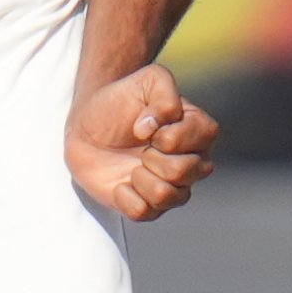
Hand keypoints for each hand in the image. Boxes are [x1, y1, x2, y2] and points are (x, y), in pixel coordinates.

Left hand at [67, 63, 215, 222]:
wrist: (87, 127)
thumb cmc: (120, 101)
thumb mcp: (146, 80)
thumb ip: (164, 91)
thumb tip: (155, 128)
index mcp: (198, 131)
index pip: (204, 138)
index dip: (169, 134)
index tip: (145, 124)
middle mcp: (193, 162)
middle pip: (185, 171)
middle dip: (152, 157)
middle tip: (139, 146)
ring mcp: (172, 188)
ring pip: (168, 196)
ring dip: (141, 178)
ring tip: (131, 166)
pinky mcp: (148, 207)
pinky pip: (145, 213)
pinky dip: (126, 197)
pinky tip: (120, 183)